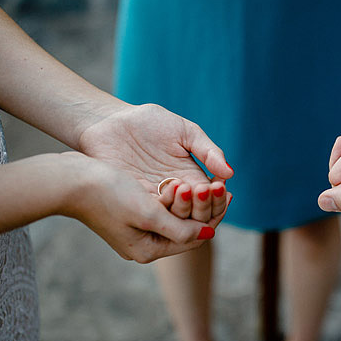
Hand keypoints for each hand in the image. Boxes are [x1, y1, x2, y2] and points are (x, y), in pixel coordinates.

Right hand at [60, 152, 221, 260]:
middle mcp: (144, 244)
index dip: (212, 217)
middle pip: (186, 229)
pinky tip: (186, 180)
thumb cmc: (106, 194)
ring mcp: (137, 230)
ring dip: (192, 200)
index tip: (228, 194)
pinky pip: (163, 207)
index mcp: (148, 250)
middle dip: (204, 207)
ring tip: (209, 181)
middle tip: (222, 186)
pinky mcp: (131, 214)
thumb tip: (208, 234)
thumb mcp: (148, 213)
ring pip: (176, 216)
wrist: (69, 181)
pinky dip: (176, 195)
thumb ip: (179, 227)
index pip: (193, 239)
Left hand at [77, 103, 232, 222]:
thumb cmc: (148, 122)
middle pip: (197, 214)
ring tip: (184, 188)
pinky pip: (152, 214)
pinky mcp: (135, 201)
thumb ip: (207, 151)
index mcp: (192, 178)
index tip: (219, 187)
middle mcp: (176, 193)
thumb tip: (230, 173)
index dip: (218, 198)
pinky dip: (161, 208)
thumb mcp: (184, 131)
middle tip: (202, 190)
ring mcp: (155, 199)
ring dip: (183, 207)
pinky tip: (166, 193)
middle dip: (203, 205)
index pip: (212, 199)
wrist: (109, 122)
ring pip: (176, 217)